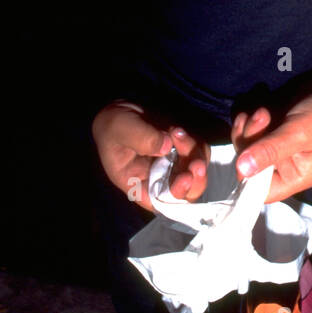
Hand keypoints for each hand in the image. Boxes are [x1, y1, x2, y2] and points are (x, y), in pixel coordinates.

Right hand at [92, 102, 210, 211]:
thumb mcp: (121, 130)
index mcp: (139, 185)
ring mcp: (173, 164)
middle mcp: (159, 179)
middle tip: (197, 163)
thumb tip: (167, 146)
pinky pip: (198, 151)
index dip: (178, 195)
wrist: (120, 111)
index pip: (163, 202)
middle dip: (197, 180)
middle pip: (188, 191)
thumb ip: (143, 139)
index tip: (186, 177)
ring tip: (176, 132)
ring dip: (194, 153)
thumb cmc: (113, 126)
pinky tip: (177, 129)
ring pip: (196, 169)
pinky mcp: (182, 149)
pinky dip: (193, 141)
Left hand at [231, 76, 311, 202]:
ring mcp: (276, 147)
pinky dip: (248, 122)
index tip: (244, 154)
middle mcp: (283, 166)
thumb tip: (241, 169)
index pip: (262, 191)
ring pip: (247, 147)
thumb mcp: (298, 134)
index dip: (248, 177)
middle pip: (250, 166)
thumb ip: (270, 151)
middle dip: (248, 142)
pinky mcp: (272, 130)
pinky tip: (254, 110)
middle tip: (260, 118)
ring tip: (261, 111)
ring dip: (248, 129)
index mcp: (294, 176)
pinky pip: (250, 133)